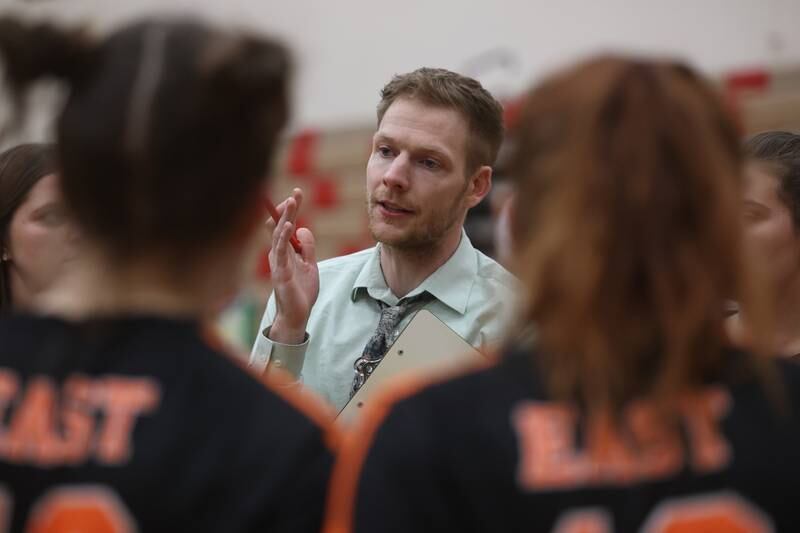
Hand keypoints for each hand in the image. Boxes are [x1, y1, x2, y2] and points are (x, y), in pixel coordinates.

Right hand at [267, 188, 318, 343]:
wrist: (297, 315)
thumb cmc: (301, 292)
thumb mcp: (310, 265)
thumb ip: (307, 248)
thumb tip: (303, 228)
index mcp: (285, 251)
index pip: (285, 225)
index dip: (290, 210)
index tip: (297, 194)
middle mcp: (278, 254)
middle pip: (280, 225)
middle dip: (287, 208)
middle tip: (296, 193)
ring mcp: (278, 262)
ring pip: (279, 235)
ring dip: (285, 217)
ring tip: (291, 202)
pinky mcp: (281, 272)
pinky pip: (281, 251)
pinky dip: (284, 237)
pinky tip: (289, 226)